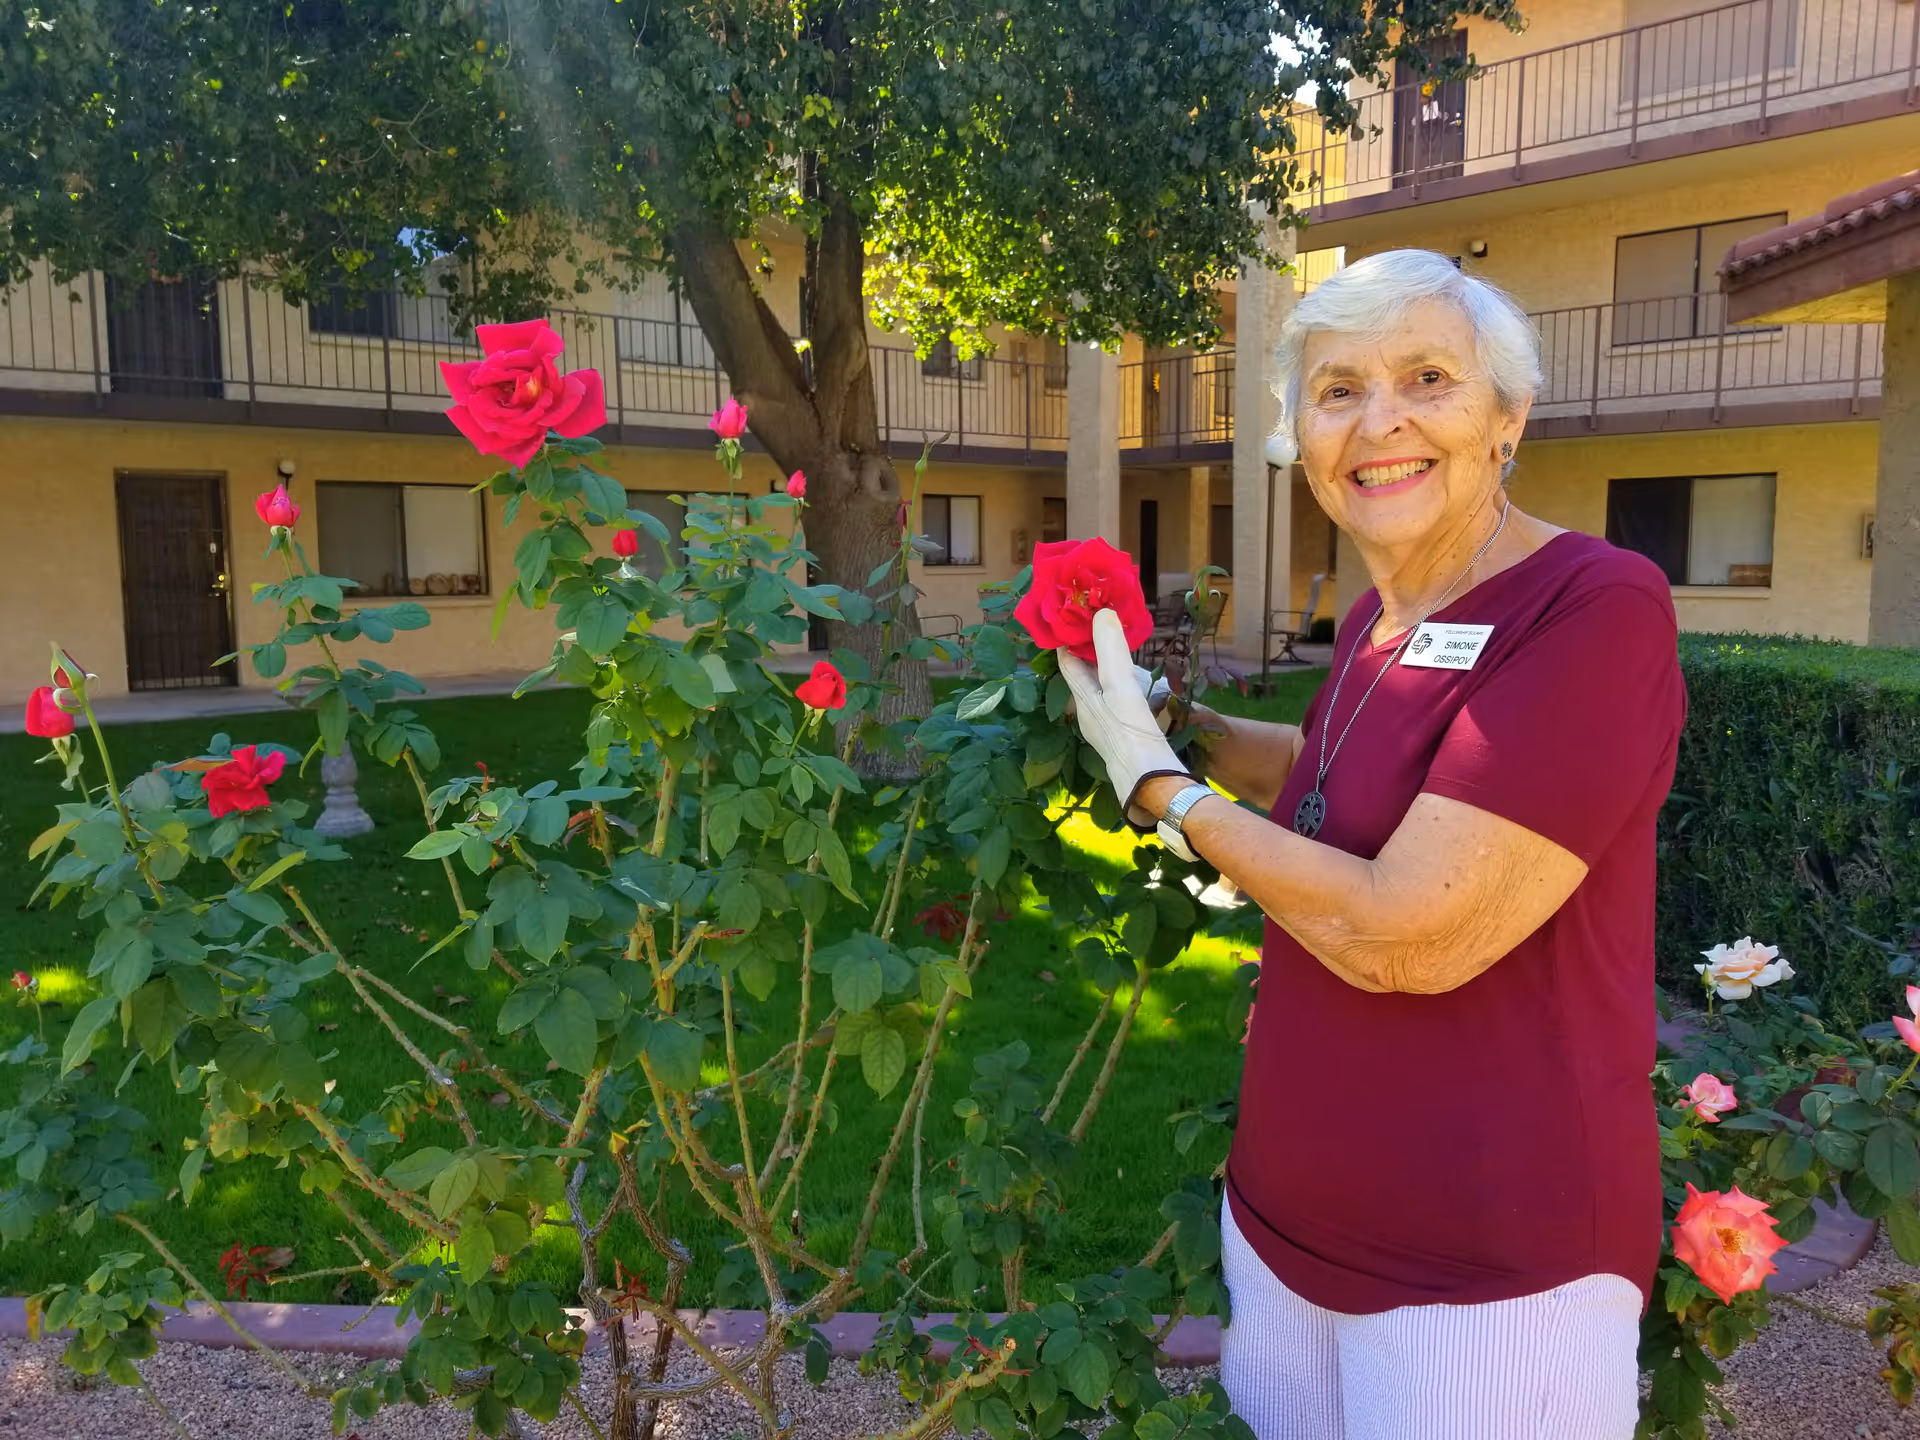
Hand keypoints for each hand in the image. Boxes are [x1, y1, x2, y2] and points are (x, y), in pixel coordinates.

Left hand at [1060, 610, 1187, 825]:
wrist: (1151, 780)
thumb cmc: (1130, 731)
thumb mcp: (1119, 685)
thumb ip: (1110, 650)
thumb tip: (1102, 613)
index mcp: (1082, 698)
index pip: (1067, 662)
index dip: (1069, 639)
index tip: (1076, 617)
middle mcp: (1089, 713)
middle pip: (1084, 676)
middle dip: (1090, 652)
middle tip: (1103, 627)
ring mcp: (1107, 727)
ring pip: (1101, 690)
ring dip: (1107, 670)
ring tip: (1121, 650)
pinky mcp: (1125, 737)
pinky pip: (1118, 703)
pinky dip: (1122, 688)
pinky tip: (1137, 686)